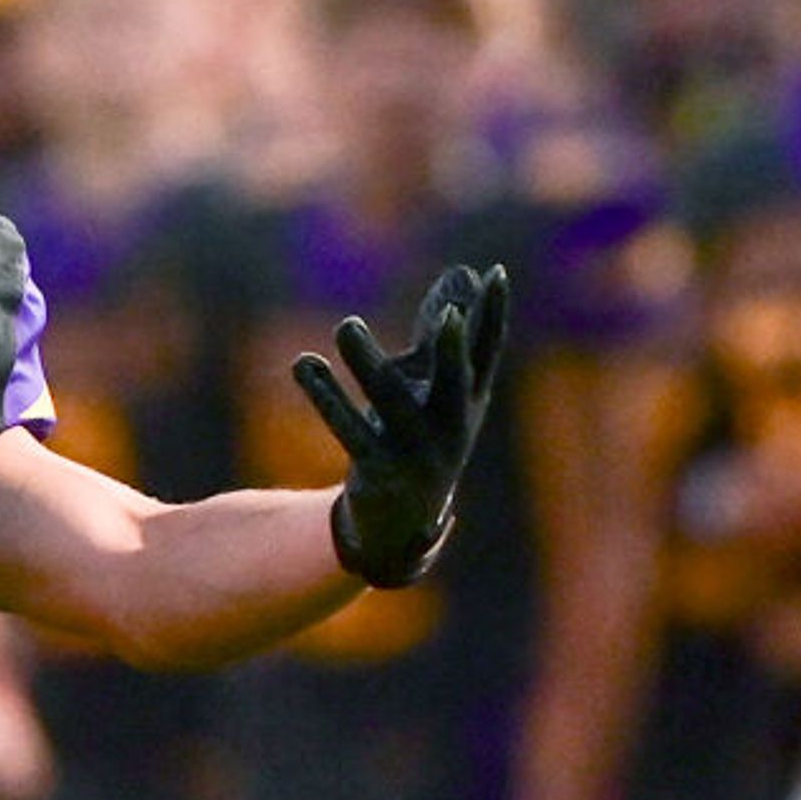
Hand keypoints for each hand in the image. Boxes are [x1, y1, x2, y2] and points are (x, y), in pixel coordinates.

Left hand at [302, 261, 508, 590]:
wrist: (401, 526)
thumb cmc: (418, 437)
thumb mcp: (433, 386)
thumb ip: (439, 333)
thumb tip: (459, 273)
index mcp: (469, 401)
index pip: (488, 353)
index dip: (494, 316)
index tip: (496, 273)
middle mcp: (450, 427)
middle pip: (454, 384)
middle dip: (452, 351)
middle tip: (447, 313)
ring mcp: (416, 453)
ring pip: (392, 404)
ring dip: (368, 364)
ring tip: (346, 325)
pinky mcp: (378, 473)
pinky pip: (349, 432)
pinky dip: (326, 397)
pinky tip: (304, 364)